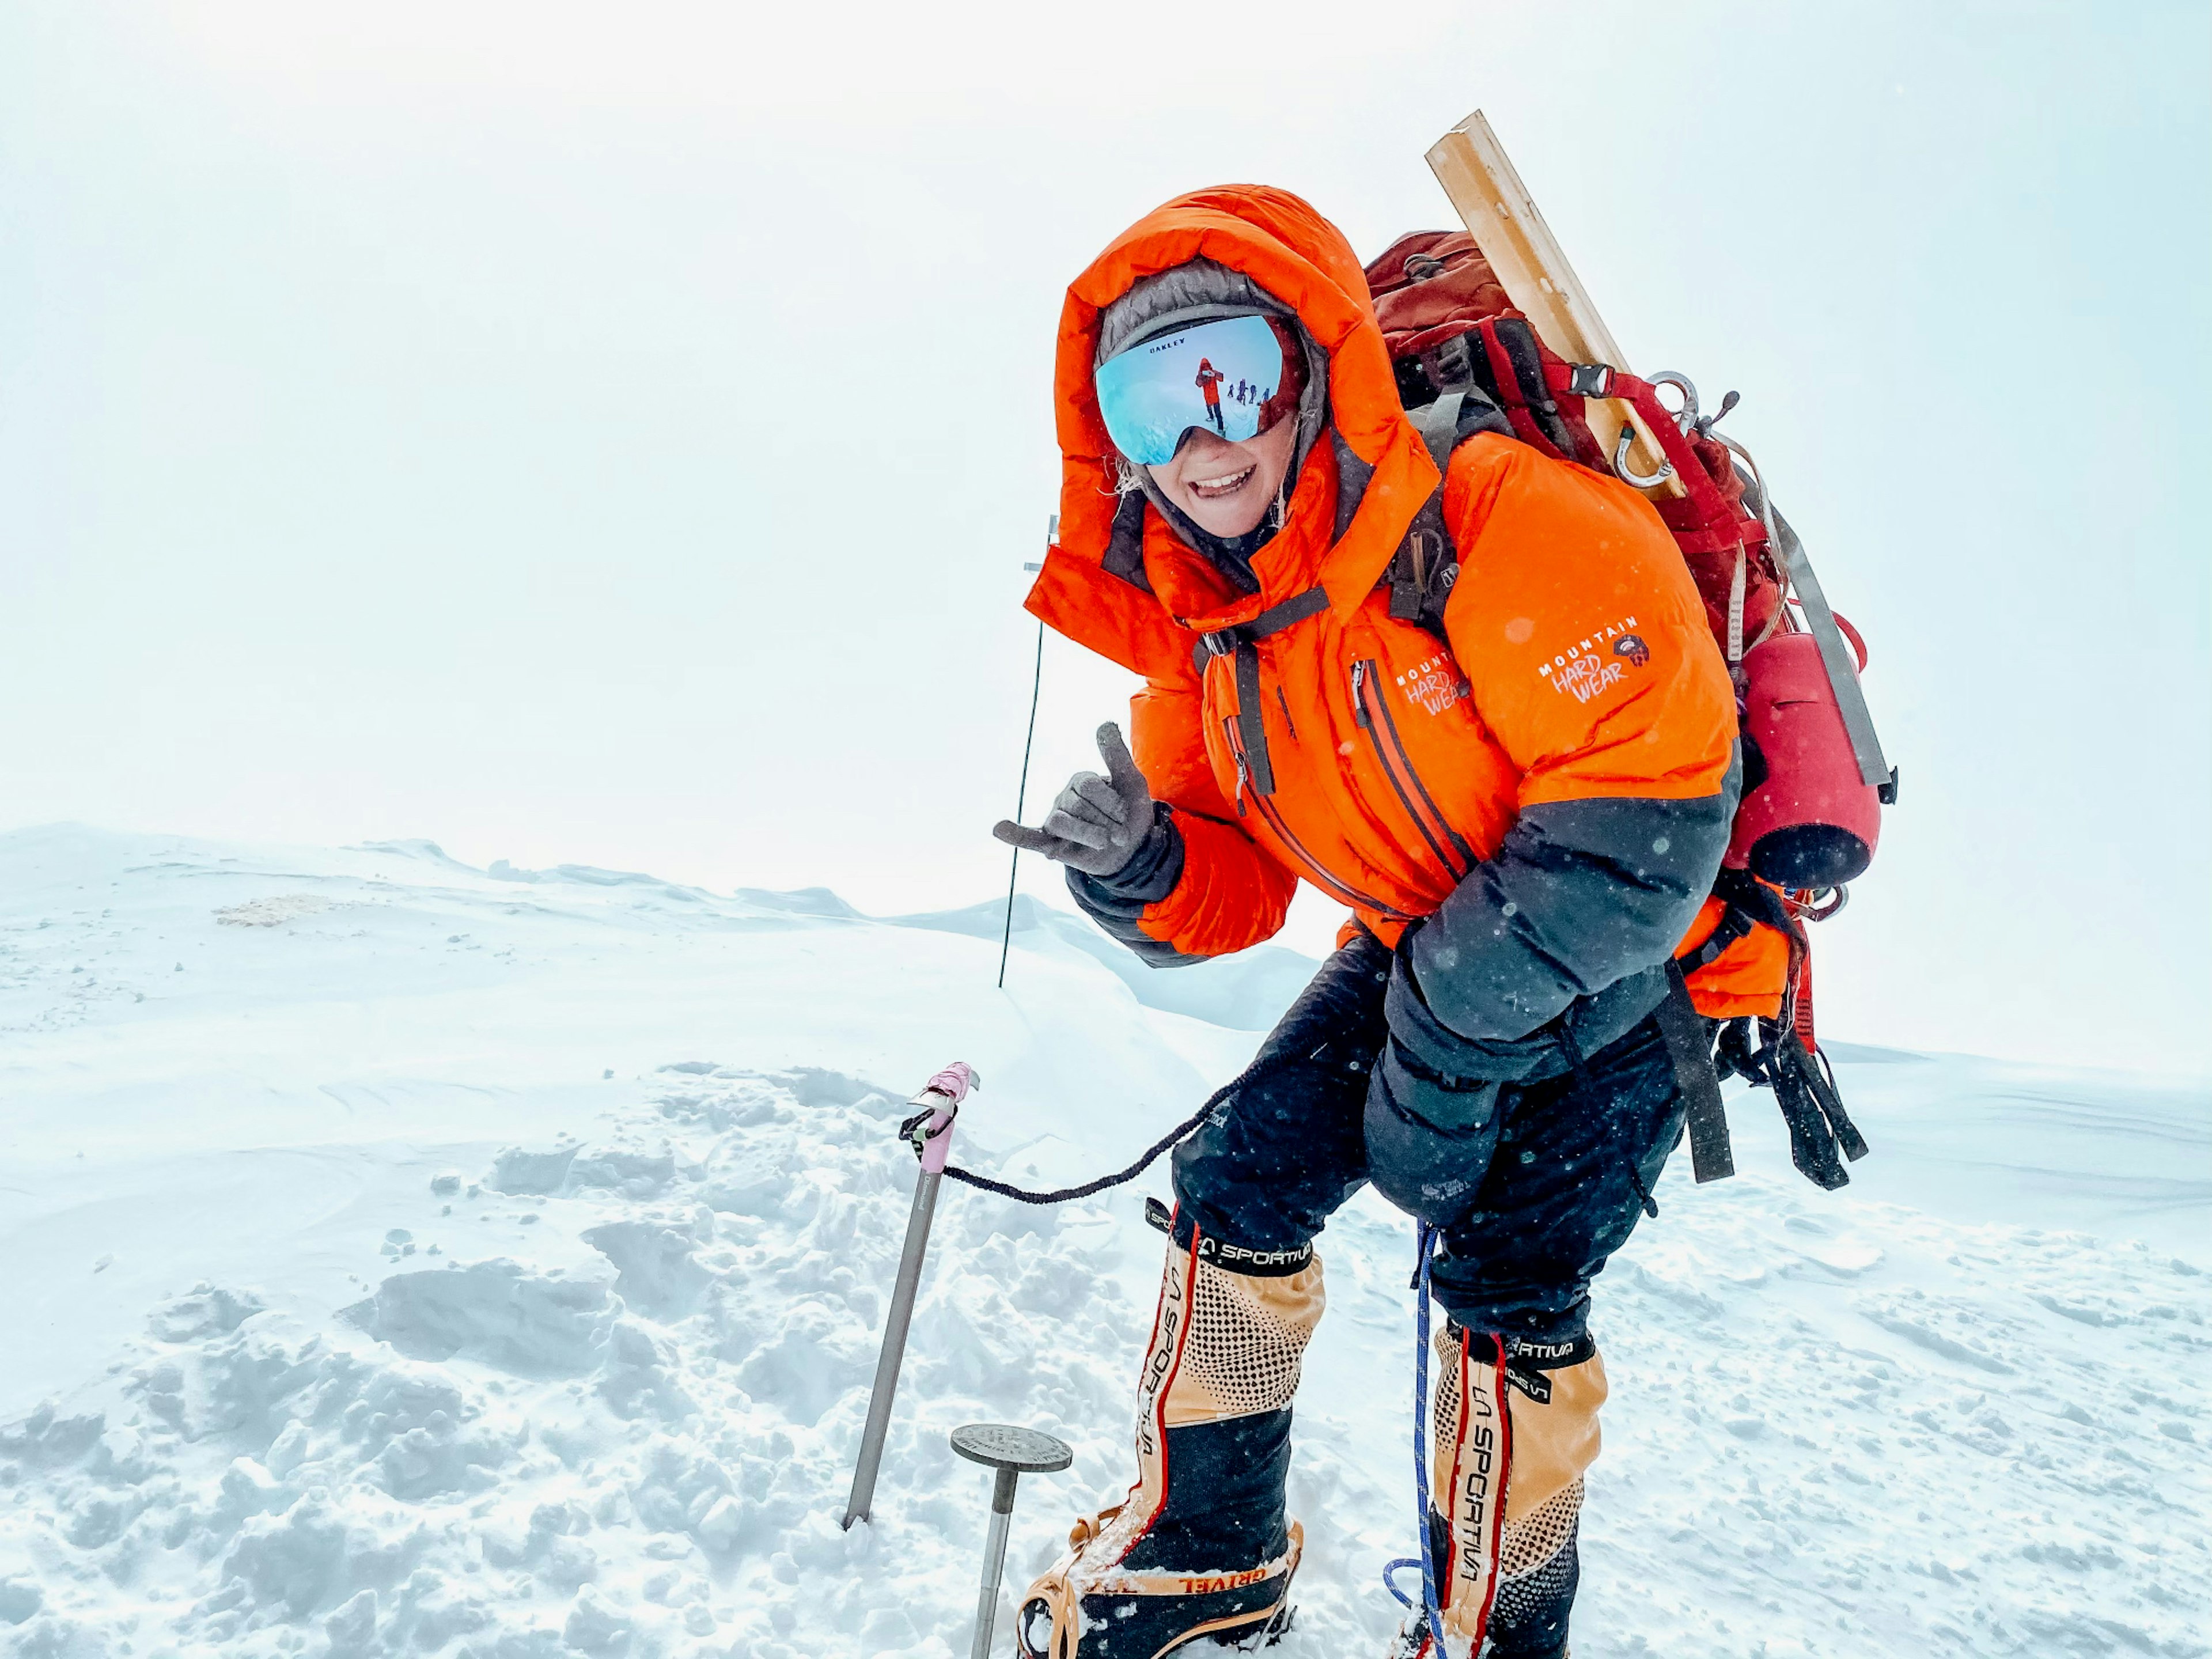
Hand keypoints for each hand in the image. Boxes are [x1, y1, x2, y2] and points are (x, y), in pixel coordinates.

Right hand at [993, 723, 1155, 877]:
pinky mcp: (1051, 844)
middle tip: (1120, 835)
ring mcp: (1055, 819)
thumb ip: (1116, 755)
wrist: (1132, 850)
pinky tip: (999, 829)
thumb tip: (1105, 723)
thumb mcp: (1130, 782)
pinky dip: (1015, 834)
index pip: (1089, 786)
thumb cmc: (1129, 813)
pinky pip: (1029, 837)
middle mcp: (1064, 797)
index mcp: (1081, 780)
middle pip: (1078, 806)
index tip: (1125, 814)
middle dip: (1106, 822)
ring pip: (1061, 823)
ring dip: (1088, 834)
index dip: (1111, 802)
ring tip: (1103, 843)